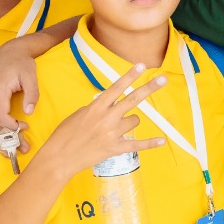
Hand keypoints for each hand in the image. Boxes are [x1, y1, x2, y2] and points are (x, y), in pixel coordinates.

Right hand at [0, 35, 48, 146]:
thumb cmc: (20, 64)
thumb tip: (29, 112)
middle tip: (22, 149)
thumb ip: (32, 93)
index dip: (11, 127)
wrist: (7, 53)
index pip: (0, 116)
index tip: (24, 128)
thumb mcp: (30, 75)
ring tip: (8, 152)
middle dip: (7, 139)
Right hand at [33, 66, 168, 181]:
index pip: (116, 88)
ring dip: (129, 122)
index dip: (130, 76)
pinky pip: (137, 144)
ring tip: (114, 129)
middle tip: (163, 79)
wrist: (59, 158)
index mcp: (96, 107)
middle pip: (133, 99)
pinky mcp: (115, 148)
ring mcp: (112, 133)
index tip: (142, 66)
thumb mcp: (79, 114)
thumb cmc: (65, 134)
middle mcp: (107, 118)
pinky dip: (150, 143)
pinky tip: (162, 141)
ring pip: (134, 121)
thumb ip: (97, 108)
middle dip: (149, 88)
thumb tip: (110, 105)